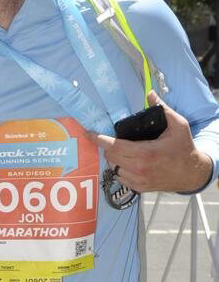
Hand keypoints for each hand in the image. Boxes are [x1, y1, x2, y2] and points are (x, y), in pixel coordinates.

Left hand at [89, 91, 213, 193]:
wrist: (191, 173)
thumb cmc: (184, 148)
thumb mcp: (178, 125)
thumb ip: (163, 109)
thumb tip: (150, 93)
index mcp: (146, 152)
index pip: (114, 146)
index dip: (99, 139)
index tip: (89, 133)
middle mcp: (139, 168)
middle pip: (110, 156)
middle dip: (108, 146)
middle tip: (112, 139)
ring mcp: (138, 180)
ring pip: (113, 168)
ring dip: (113, 158)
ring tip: (120, 150)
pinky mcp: (139, 188)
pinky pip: (120, 178)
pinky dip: (119, 169)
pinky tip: (126, 162)